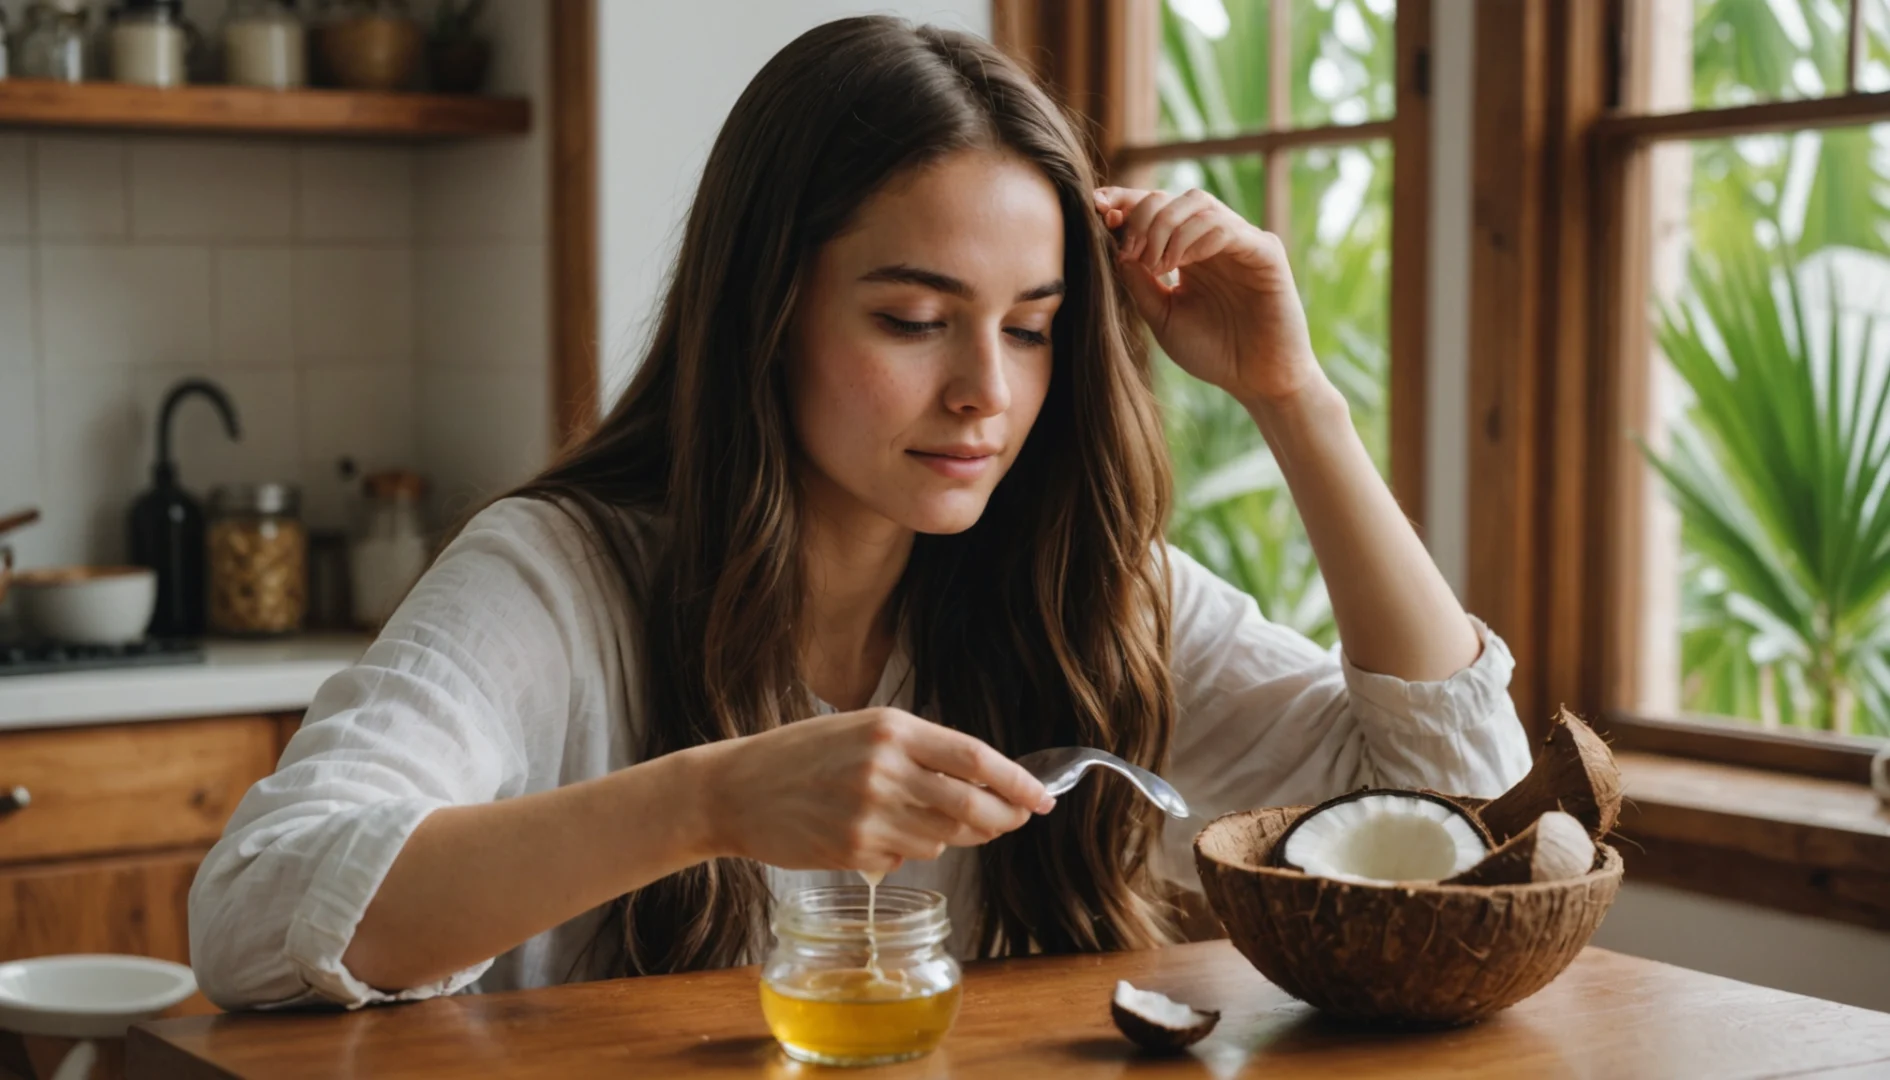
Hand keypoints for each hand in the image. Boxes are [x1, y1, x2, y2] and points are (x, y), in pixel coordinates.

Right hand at [698, 708, 1054, 874]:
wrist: (732, 790)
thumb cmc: (798, 757)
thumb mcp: (860, 732)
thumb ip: (917, 753)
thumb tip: (981, 785)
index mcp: (890, 729)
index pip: (974, 758)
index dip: (1016, 781)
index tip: (1043, 796)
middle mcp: (884, 768)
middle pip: (971, 805)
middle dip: (1003, 818)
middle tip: (1015, 820)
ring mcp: (869, 813)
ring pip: (942, 837)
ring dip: (948, 835)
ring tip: (916, 818)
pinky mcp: (854, 850)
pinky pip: (905, 857)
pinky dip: (905, 850)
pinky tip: (876, 833)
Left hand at [1094, 186, 1326, 406]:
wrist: (1256, 380)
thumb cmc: (1212, 352)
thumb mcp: (1162, 317)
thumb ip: (1139, 284)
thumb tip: (1114, 249)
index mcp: (1187, 252)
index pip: (1155, 210)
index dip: (1126, 201)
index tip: (1098, 206)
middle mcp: (1212, 240)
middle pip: (1172, 198)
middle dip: (1143, 218)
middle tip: (1131, 251)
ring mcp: (1240, 241)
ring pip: (1198, 203)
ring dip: (1167, 228)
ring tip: (1158, 266)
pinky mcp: (1264, 251)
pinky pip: (1227, 227)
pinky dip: (1198, 238)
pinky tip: (1184, 265)